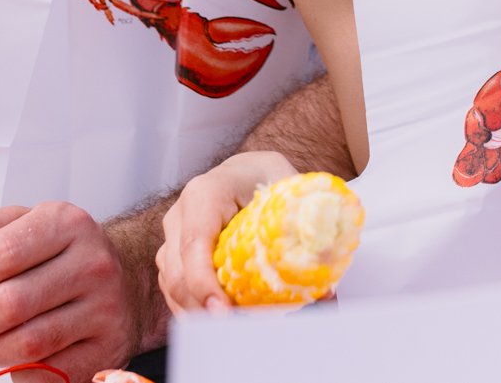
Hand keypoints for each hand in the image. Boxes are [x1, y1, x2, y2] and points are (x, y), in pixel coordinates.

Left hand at [0, 200, 154, 378]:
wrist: (123, 278)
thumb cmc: (57, 253)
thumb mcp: (17, 224)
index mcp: (67, 223)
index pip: (2, 253)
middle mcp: (93, 263)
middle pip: (11, 303)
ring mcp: (105, 308)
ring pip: (28, 343)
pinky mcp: (107, 348)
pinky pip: (48, 372)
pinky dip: (20, 369)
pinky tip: (18, 353)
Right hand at [155, 150, 300, 314]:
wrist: (246, 170)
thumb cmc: (266, 178)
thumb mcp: (289, 191)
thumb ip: (306, 233)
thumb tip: (326, 291)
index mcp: (205, 193)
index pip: (194, 244)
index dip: (204, 282)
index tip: (223, 311)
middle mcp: (180, 214)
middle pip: (178, 274)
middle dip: (203, 308)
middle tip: (236, 329)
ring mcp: (173, 236)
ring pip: (173, 286)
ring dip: (200, 314)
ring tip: (235, 329)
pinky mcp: (173, 255)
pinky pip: (176, 290)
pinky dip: (197, 310)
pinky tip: (223, 320)